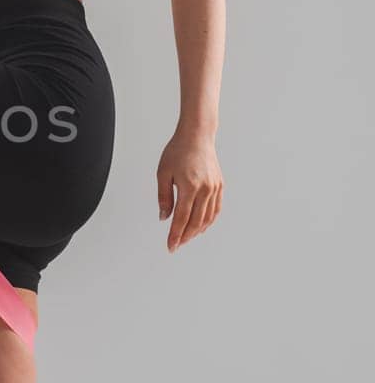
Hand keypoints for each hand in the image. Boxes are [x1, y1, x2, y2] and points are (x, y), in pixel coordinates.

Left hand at [156, 125, 222, 251]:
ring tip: (186, 237)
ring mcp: (214, 188)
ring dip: (197, 231)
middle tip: (176, 245)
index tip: (170, 246)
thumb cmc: (178, 151)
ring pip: (208, 217)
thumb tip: (164, 217)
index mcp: (189, 186)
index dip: (175, 235)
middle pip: (196, 221)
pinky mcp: (219, 186)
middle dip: (185, 236)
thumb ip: (164, 197)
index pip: (182, 218)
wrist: (197, 136)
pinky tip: (200, 226)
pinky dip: (208, 220)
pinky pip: (216, 209)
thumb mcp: (163, 173)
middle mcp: (205, 189)